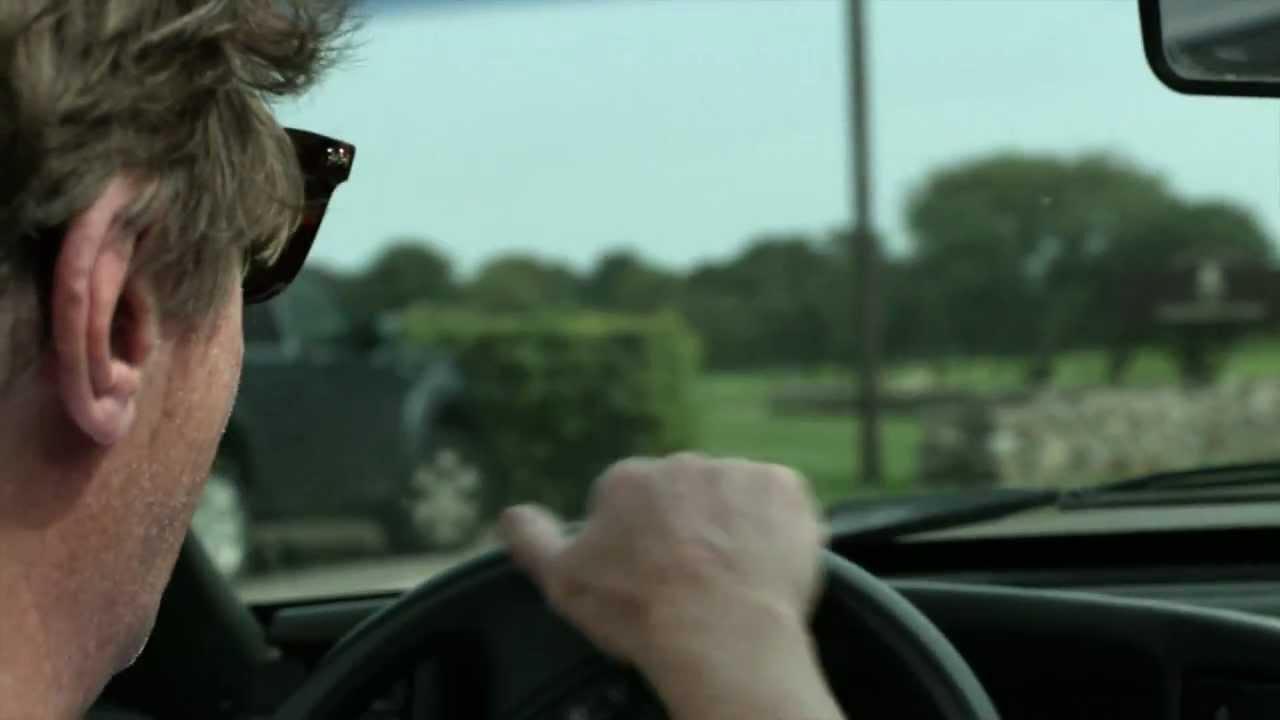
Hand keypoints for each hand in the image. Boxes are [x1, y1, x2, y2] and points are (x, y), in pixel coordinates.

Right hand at [499, 453, 844, 719]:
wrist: (719, 632)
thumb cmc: (638, 611)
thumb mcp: (562, 582)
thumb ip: (531, 540)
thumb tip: (509, 514)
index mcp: (627, 480)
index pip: (634, 504)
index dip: (644, 544)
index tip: (653, 578)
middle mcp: (680, 463)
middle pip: (686, 496)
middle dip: (690, 529)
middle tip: (696, 581)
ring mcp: (737, 472)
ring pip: (734, 497)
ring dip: (734, 526)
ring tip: (734, 578)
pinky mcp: (784, 486)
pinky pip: (781, 499)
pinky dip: (777, 525)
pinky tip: (765, 563)